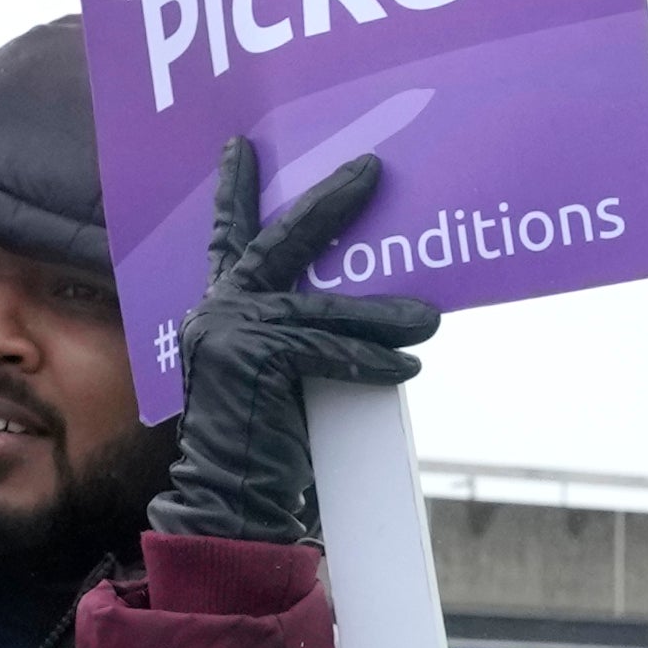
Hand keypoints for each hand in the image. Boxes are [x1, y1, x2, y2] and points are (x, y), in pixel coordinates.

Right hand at [161, 140, 437, 544]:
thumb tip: (387, 311)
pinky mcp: (250, 361)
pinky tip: (405, 369)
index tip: (243, 145)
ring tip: (430, 320)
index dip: (238, 192)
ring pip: (320, 310)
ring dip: (382, 316)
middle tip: (371, 168)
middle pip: (281, 244)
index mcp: (222, 311)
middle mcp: (217, 313)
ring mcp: (228, 334)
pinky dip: (370, 361)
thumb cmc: (270, 441)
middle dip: (329, 204)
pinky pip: (325, 351)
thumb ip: (309, 333)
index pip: (231, 240)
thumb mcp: (290, 372)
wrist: (233, 502)